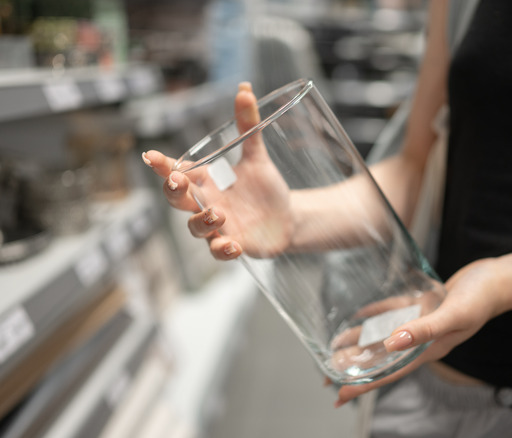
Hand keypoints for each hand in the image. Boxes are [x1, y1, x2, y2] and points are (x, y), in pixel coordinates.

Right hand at [143, 82, 292, 258]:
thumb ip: (249, 126)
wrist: (288, 219)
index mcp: (206, 181)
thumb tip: (245, 88)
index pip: (177, 171)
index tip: (150, 156)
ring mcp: (217, 227)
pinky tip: (233, 245)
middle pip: (177, 200)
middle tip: (178, 181)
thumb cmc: (264, 189)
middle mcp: (206, 204)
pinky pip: (218, 252)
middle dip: (173, 192)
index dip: (162, 166)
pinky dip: (223, 249)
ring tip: (218, 214)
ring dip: (202, 222)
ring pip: (195, 228)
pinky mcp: (232, 245)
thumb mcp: (256, 157)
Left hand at [333, 257, 504, 406]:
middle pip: (382, 359)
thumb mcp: (453, 316)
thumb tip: (392, 344)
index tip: (340, 395)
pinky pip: (393, 312)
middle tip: (328, 376)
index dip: (364, 384)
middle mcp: (422, 339)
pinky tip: (361, 315)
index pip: (390, 371)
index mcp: (429, 349)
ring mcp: (422, 322)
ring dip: (361, 343)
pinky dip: (376, 315)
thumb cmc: (482, 298)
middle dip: (356, 369)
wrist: (501, 279)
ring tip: (336, 349)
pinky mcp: (424, 305)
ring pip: (384, 337)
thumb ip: (424, 330)